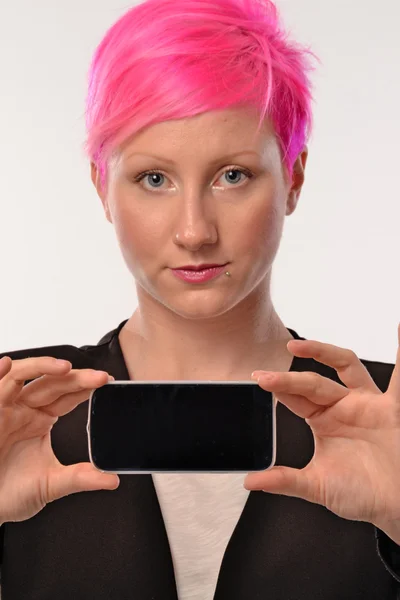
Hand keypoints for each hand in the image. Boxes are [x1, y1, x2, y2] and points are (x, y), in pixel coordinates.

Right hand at [0, 355, 119, 524]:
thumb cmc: (8, 492)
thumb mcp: (50, 484)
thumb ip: (80, 478)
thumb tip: (112, 480)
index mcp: (41, 419)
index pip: (68, 395)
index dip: (86, 386)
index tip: (107, 382)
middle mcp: (24, 409)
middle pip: (52, 383)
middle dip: (77, 378)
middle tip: (100, 378)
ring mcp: (4, 409)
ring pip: (21, 375)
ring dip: (42, 366)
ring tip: (64, 367)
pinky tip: (7, 364)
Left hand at [244, 324, 399, 534]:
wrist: (396, 505)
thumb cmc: (362, 494)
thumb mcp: (317, 486)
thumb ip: (285, 480)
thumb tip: (250, 481)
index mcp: (324, 421)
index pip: (296, 398)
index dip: (278, 387)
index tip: (258, 379)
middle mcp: (343, 406)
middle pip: (313, 383)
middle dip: (288, 379)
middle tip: (265, 377)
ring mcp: (367, 403)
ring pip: (345, 366)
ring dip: (323, 351)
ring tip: (299, 345)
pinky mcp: (391, 407)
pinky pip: (399, 377)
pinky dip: (399, 354)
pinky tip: (398, 329)